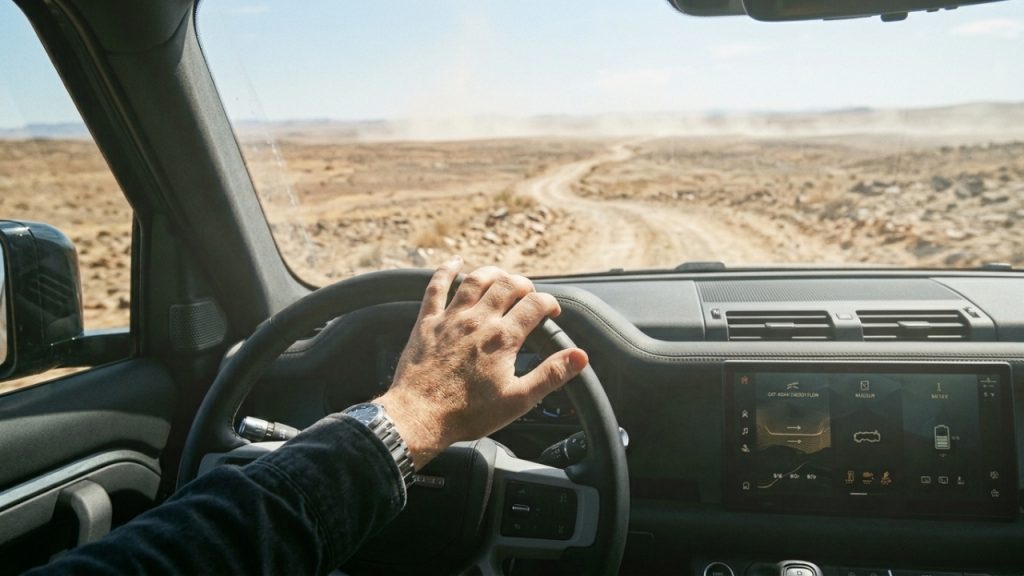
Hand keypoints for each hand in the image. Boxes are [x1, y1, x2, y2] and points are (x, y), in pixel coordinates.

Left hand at [376, 258, 588, 468]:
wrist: (419, 416)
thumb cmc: (468, 413)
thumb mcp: (518, 400)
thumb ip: (551, 375)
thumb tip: (580, 356)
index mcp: (503, 338)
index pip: (535, 304)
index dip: (550, 303)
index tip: (552, 312)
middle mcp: (478, 320)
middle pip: (508, 285)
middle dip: (525, 285)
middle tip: (530, 296)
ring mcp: (451, 318)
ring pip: (476, 280)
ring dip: (494, 273)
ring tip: (504, 277)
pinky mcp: (428, 322)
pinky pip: (436, 287)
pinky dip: (446, 270)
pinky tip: (455, 262)